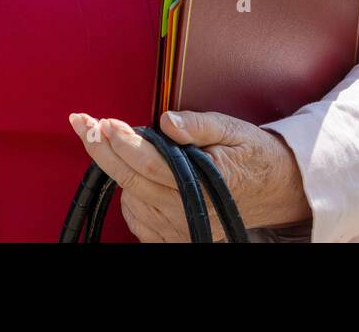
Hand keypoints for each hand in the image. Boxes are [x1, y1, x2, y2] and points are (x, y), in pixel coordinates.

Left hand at [67, 109, 311, 241]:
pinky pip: (138, 221)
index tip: (101, 121)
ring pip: (131, 200)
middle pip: (132, 181)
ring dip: (114, 170)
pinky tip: (128, 175)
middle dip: (102, 150)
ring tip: (107, 141)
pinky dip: (127, 197)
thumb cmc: (254, 155)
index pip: (151, 162)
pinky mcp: (177, 237)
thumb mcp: (234, 129)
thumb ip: (199, 125)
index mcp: (205, 183)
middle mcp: (190, 211)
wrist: (275, 189)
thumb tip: (167, 122)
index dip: (122, 142)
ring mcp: (182, 228)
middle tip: (83, 123)